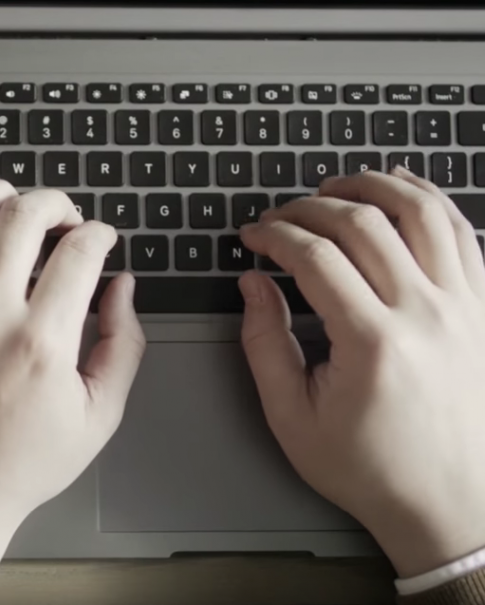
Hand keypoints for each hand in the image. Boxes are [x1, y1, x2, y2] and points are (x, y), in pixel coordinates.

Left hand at [0, 180, 145, 599]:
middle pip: (24, 214)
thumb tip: (123, 287)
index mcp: (42, 342)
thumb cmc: (17, 465)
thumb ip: (122, 345)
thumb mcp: (97, 418)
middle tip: (62, 218)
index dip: (99, 233)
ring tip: (11, 207)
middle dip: (55, 202)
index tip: (99, 239)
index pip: (80, 251)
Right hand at [239, 167, 484, 577]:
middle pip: (364, 223)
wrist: (451, 503)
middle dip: (311, 205)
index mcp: (372, 343)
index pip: (315, 256)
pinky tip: (403, 192)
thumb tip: (253, 285)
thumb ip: (264, 345)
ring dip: (375, 185)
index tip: (253, 236)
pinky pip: (462, 233)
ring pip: (422, 212)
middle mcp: (424, 315)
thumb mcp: (293, 418)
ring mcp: (463, 307)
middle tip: (283, 215)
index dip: (274, 234)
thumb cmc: (373, 468)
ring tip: (340, 185)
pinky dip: (430, 201)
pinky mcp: (482, 309)